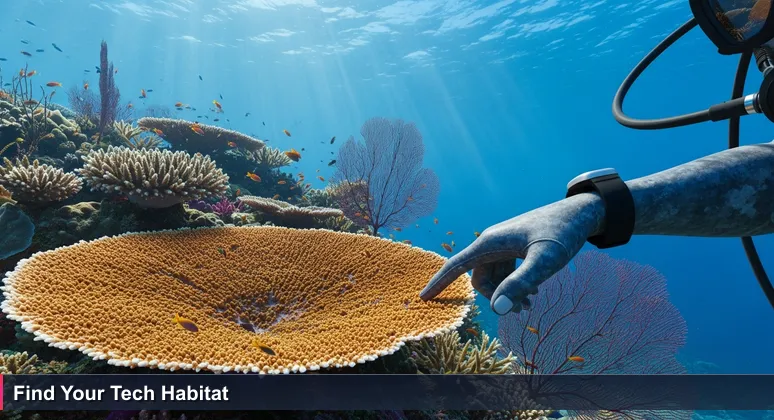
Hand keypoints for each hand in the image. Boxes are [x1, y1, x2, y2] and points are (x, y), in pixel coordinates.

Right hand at [419, 194, 603, 314]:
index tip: (423, 298)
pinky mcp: (513, 247)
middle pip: (479, 278)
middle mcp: (492, 242)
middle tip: (523, 310)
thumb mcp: (545, 260)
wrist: (580, 213)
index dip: (439, 282)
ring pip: (493, 276)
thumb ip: (522, 283)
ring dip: (507, 293)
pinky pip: (504, 271)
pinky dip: (514, 284)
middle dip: (495, 296)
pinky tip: (534, 293)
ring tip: (532, 305)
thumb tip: (497, 309)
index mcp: (491, 242)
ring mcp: (503, 244)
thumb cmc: (562, 233)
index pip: (457, 265)